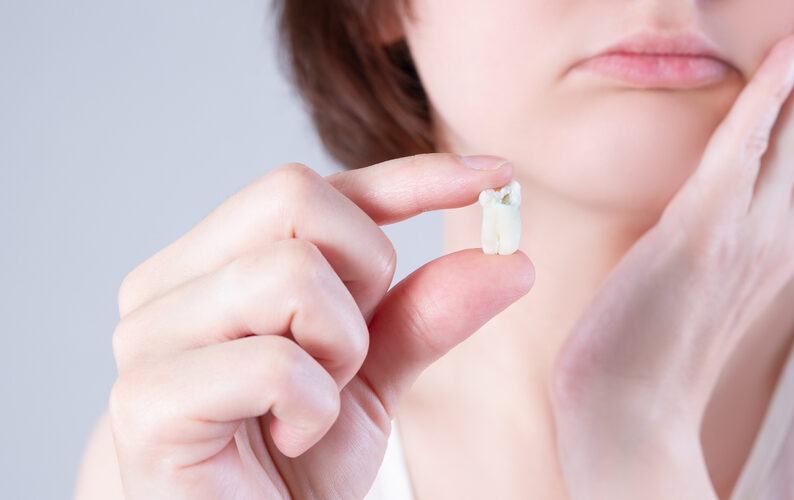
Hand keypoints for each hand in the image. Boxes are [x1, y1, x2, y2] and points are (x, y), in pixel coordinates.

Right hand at [107, 155, 533, 498]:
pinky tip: (290, 438)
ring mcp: (148, 338)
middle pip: (295, 196)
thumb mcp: (372, 377)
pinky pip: (273, 363)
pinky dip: (312, 407)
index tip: (496, 177)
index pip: (314, 187)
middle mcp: (169, 285)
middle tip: (348, 353)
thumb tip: (512, 261)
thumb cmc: (289, 464)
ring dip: (340, 349)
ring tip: (313, 407)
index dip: (409, 175)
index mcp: (214, 264)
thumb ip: (425, 314)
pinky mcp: (146, 401)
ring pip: (290, 273)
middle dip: (363, 270)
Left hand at [549, 0, 793, 496]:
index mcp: (777, 233)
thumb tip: (711, 188)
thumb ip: (718, 223)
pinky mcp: (702, 235)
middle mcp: (778, 227)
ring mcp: (747, 231)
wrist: (631, 411)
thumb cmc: (651, 341)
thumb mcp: (701, 271)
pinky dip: (771, 98)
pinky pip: (743, 150)